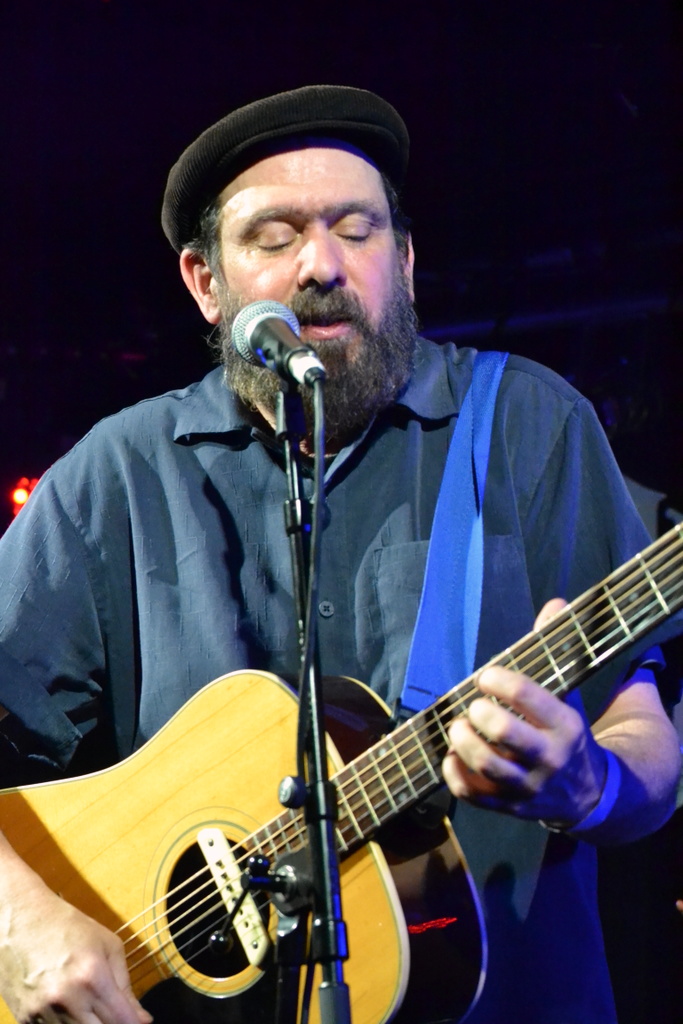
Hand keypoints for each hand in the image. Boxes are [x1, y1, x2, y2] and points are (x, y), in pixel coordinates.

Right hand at [0, 855, 151, 1023]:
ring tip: (86, 1003)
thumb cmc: (68, 926)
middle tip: (111, 1013)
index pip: (123, 1021)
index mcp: (93, 977)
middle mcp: (68, 1000)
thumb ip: (125, 985)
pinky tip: (67, 1007)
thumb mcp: (107, 945)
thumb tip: (142, 1020)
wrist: (21, 919)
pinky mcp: (24, 1019)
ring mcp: (42, 1012)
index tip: (138, 1021)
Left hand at [442, 598, 607, 824]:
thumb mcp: (569, 694)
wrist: (590, 794)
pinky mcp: (511, 807)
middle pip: (504, 732)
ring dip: (463, 742)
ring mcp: (530, 785)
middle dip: (480, 713)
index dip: (498, 680)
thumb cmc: (566, 734)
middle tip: (473, 706)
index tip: (486, 676)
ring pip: (487, 764)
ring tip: (458, 727)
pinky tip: (450, 757)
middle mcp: (550, 757)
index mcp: (565, 724)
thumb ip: (556, 651)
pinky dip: (454, 775)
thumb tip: (555, 604)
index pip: (527, 694)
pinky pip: (475, 794)